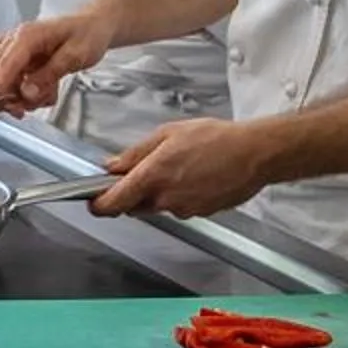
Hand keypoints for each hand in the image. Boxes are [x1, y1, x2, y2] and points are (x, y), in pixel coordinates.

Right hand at [0, 13, 112, 117]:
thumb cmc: (87, 36)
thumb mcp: (76, 56)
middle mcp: (15, 38)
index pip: (6, 64)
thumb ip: (50, 74)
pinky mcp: (13, 51)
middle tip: (22, 111)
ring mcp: (11, 44)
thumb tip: (26, 92)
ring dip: (11, 92)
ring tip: (41, 96)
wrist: (93, 25)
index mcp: (29, 36)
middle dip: (3, 95)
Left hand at [95, 118, 280, 218]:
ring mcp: (185, 209)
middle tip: (142, 171)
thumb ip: (136, 153)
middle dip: (131, 194)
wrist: (254, 154)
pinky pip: (179, 207)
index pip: (115, 202)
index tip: (93, 202)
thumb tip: (112, 166)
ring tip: (178, 167)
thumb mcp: (168, 134)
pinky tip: (193, 177)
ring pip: (158, 207)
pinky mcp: (200, 214)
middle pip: (134, 206)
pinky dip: (179, 195)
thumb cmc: (215, 139)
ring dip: (158, 193)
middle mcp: (167, 198)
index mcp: (154, 176)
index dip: (99, 205)